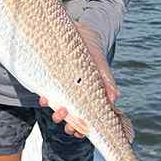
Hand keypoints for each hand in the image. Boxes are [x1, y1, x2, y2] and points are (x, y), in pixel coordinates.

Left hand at [38, 22, 119, 137]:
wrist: (72, 28)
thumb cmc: (89, 46)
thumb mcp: (98, 61)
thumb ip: (106, 79)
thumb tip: (115, 99)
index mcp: (91, 91)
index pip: (89, 116)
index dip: (84, 128)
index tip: (80, 132)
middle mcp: (76, 92)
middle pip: (74, 117)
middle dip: (70, 124)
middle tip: (67, 123)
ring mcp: (63, 88)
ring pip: (60, 109)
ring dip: (58, 115)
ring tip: (58, 112)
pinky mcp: (51, 80)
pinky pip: (48, 95)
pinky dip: (46, 100)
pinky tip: (45, 99)